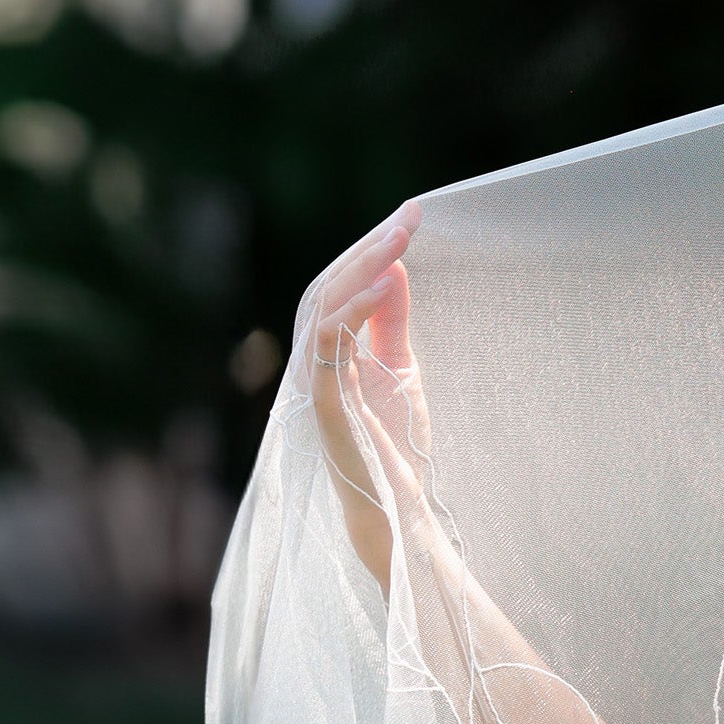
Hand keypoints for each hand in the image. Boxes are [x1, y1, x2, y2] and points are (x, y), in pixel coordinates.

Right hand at [301, 208, 426, 547]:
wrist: (396, 507)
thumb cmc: (393, 444)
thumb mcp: (401, 367)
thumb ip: (392, 321)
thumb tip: (394, 268)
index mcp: (328, 350)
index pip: (341, 286)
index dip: (371, 249)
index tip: (410, 216)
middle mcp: (313, 361)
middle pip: (329, 288)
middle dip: (368, 248)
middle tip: (407, 217)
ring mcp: (312, 383)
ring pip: (323, 309)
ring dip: (362, 270)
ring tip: (399, 240)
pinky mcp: (321, 406)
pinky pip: (329, 349)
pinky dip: (354, 314)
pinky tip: (384, 288)